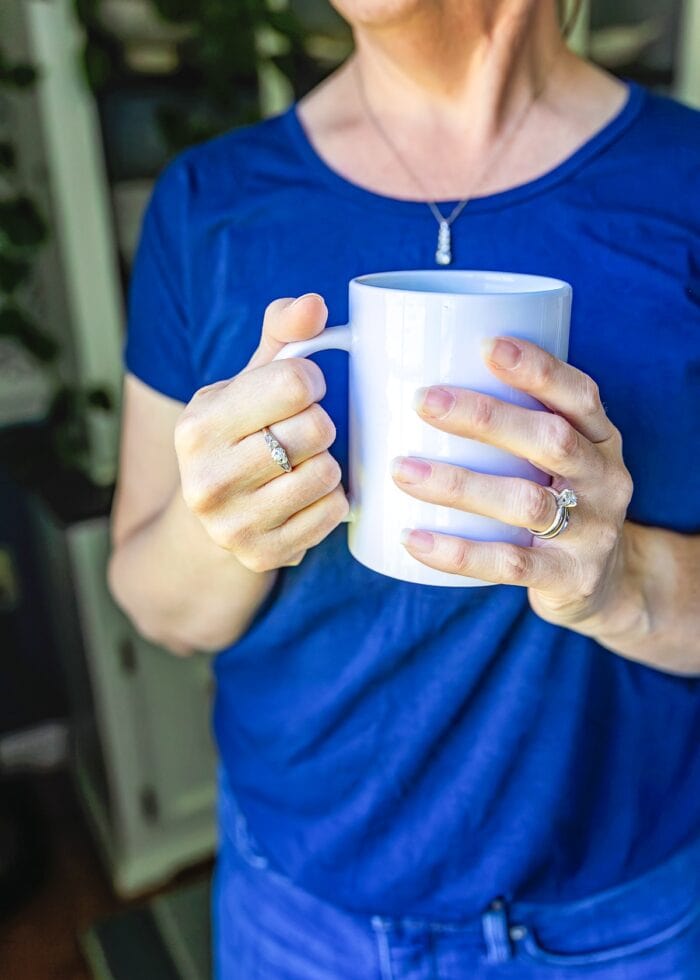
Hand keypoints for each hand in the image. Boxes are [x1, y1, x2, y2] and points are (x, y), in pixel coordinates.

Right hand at [174, 294, 348, 572]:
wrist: (206, 524)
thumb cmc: (238, 438)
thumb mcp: (246, 383)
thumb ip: (282, 336)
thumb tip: (313, 303)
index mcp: (197, 425)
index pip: (294, 382)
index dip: (311, 382)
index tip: (300, 394)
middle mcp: (206, 478)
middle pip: (316, 429)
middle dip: (320, 425)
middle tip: (301, 433)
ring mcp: (232, 524)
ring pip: (327, 474)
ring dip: (327, 465)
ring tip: (302, 465)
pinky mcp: (262, 555)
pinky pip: (333, 513)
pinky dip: (330, 501)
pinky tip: (304, 498)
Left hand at [392, 336, 634, 630]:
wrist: (604, 584)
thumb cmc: (556, 501)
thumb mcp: (557, 461)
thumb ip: (512, 427)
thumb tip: (412, 384)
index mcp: (601, 440)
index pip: (579, 395)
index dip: (537, 368)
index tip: (486, 344)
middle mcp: (606, 480)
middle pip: (551, 440)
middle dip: (486, 416)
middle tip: (424, 401)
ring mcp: (592, 532)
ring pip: (525, 502)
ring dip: (459, 484)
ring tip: (402, 470)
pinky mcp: (570, 577)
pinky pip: (508, 563)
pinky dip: (456, 552)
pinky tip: (413, 538)